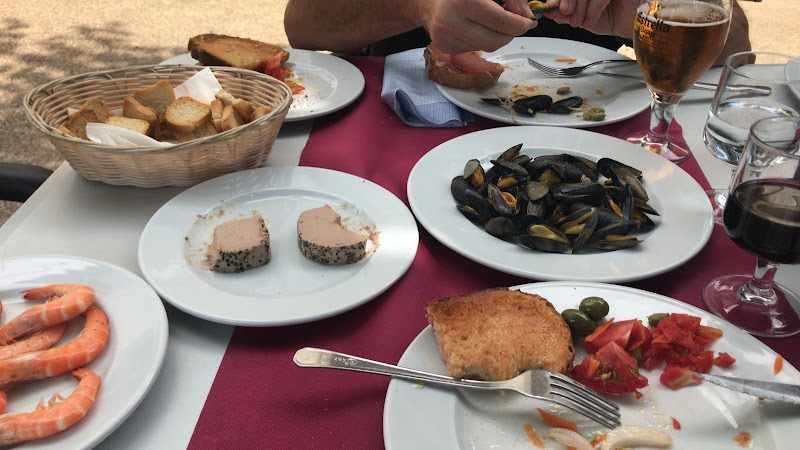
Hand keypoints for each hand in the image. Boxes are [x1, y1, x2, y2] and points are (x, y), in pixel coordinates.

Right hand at [416, 0, 535, 52]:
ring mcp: (446, 36)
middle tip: (515, 24)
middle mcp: (452, 20)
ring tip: (492, 22)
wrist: (431, 0)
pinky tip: (475, 27)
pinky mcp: (444, 46)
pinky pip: (473, 49)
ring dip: (496, 37)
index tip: (528, 22)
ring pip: (486, 47)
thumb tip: (526, 16)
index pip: (503, 22)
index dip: (521, 24)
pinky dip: (480, 40)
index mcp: (465, 1)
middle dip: (510, 34)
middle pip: (496, 40)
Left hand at [545, 0, 637, 37]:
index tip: (551, 6)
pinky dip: (592, 9)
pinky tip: (590, 21)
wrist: (634, 25)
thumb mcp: (584, 18)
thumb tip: (549, 11)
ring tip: (580, 23)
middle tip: (565, 14)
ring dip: (580, 9)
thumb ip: (566, 14)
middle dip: (567, 1)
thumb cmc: (613, 18)